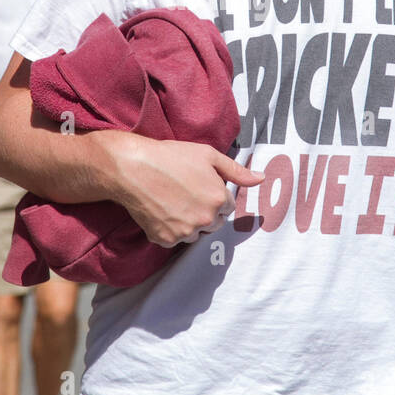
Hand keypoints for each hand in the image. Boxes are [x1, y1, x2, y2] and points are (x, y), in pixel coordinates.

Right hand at [110, 135, 263, 246]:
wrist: (133, 167)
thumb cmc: (170, 156)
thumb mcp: (208, 155)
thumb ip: (237, 170)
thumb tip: (262, 179)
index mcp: (219, 199)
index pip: (227, 207)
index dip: (214, 195)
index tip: (199, 185)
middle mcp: (205, 219)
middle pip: (214, 223)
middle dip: (205, 212)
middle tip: (185, 193)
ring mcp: (185, 232)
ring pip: (194, 234)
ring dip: (188, 223)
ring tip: (171, 201)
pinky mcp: (165, 239)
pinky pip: (174, 239)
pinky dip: (169, 229)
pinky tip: (160, 209)